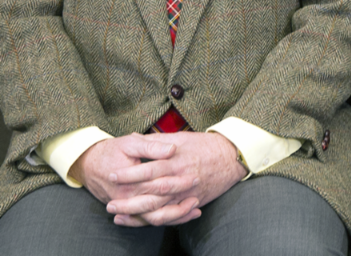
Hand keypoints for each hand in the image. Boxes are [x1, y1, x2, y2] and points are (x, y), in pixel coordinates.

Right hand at [70, 134, 188, 211]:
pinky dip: (167, 220)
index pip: (159, 185)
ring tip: (195, 208)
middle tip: (199, 193)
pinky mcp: (129, 210)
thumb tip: (172, 149)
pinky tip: (183, 216)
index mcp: (130, 182)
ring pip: (154, 218)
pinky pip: (149, 220)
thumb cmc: (112, 151)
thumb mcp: (131, 143)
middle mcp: (129, 198)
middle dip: (180, 201)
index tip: (196, 176)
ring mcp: (128, 206)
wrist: (89, 164)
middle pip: (158, 204)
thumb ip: (153, 146)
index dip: (179, 182)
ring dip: (176, 216)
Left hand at [103, 131, 247, 226]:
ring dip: (138, 215)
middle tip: (109, 204)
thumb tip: (135, 137)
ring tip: (119, 217)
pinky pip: (173, 216)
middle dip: (129, 201)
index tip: (111, 175)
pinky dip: (156, 221)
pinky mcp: (193, 201)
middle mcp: (180, 179)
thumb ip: (157, 141)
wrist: (231, 156)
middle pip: (151, 194)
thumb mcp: (180, 137)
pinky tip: (142, 221)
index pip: (148, 169)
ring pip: (160, 209)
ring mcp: (187, 193)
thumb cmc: (204, 145)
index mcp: (176, 161)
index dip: (129, 174)